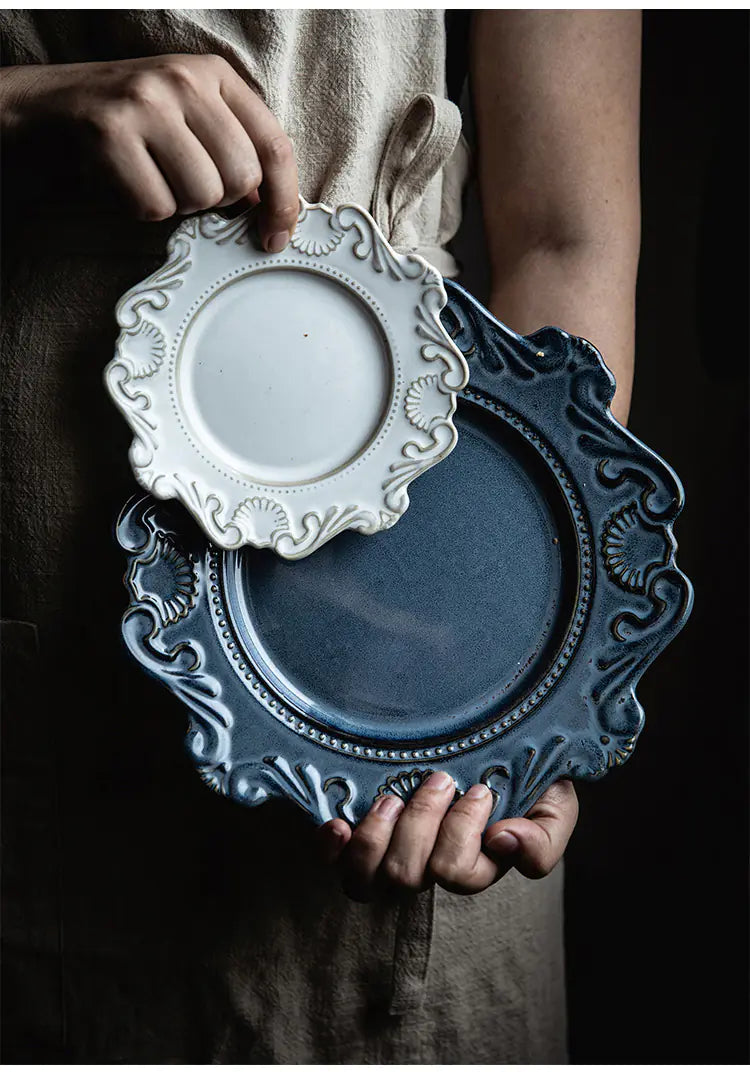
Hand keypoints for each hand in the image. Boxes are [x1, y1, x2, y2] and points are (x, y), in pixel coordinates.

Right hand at [0, 55, 298, 247]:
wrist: (50, 110)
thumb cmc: (133, 125)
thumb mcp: (191, 119)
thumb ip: (236, 149)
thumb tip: (272, 210)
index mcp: (215, 75)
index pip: (274, 146)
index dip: (284, 202)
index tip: (276, 237)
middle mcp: (184, 80)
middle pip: (240, 178)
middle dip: (217, 200)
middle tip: (185, 186)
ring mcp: (146, 103)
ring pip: (201, 195)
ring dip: (179, 205)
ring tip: (153, 178)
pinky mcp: (111, 133)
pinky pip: (156, 205)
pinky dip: (143, 209)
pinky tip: (126, 181)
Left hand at [317, 772, 577, 898]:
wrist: (490, 740)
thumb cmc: (525, 776)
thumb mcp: (553, 803)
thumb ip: (545, 837)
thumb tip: (506, 843)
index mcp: (475, 863)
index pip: (460, 875)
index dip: (462, 835)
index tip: (479, 790)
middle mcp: (428, 865)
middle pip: (410, 875)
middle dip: (423, 821)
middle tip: (439, 779)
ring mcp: (389, 853)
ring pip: (367, 878)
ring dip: (377, 835)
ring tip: (393, 797)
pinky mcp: (358, 836)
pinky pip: (335, 860)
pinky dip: (333, 845)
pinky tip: (337, 825)